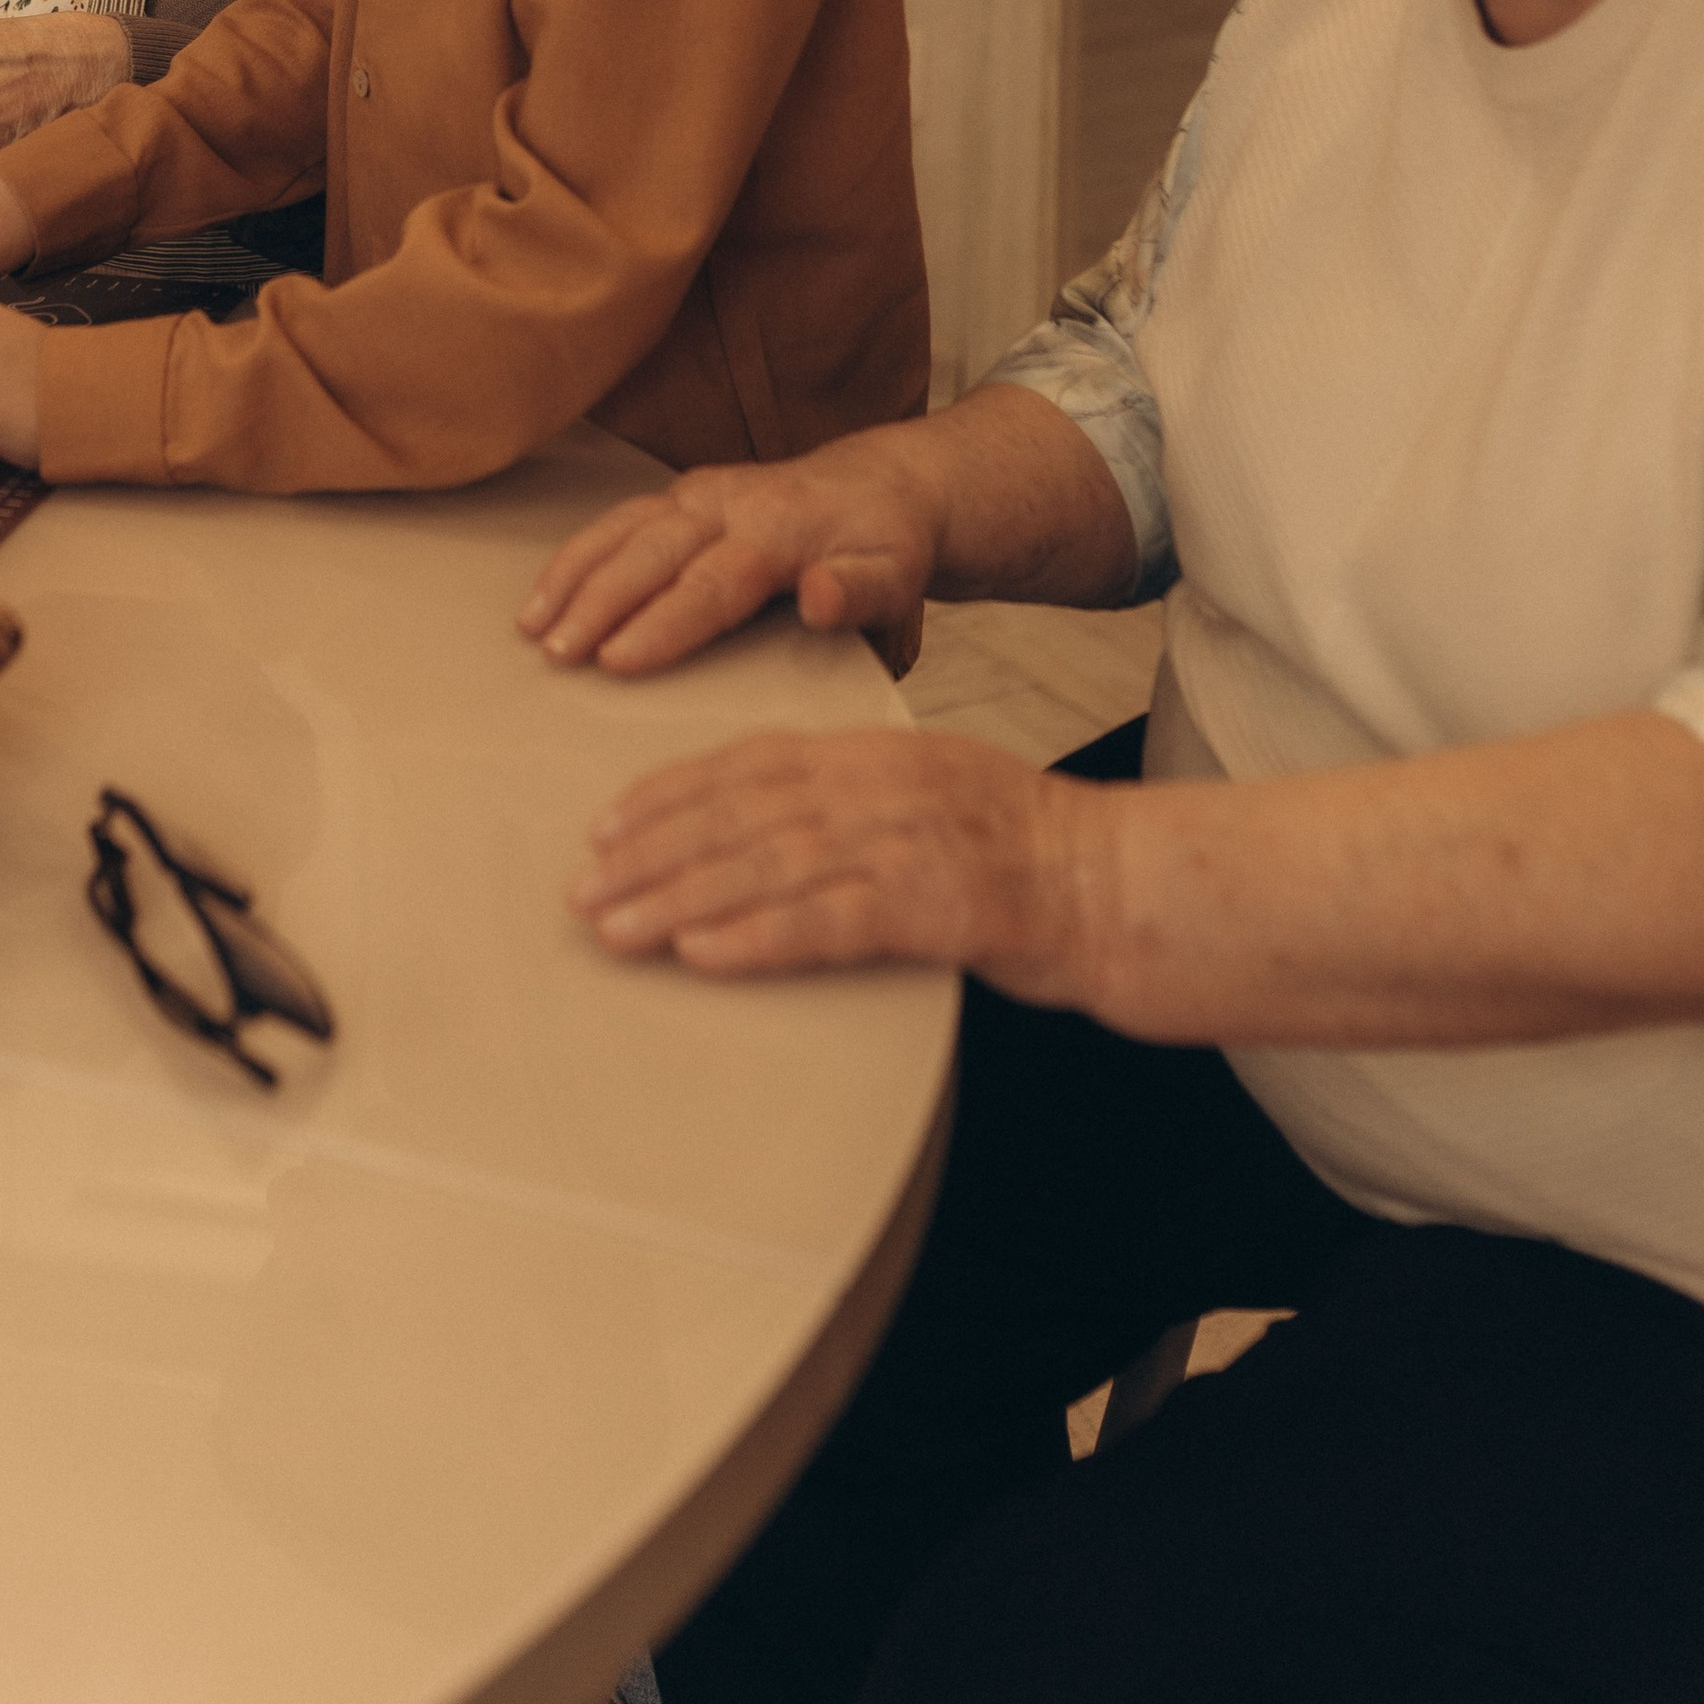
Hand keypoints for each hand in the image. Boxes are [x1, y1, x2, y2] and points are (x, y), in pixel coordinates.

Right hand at [519, 438, 937, 676]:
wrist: (883, 484)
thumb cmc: (886, 544)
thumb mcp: (896, 573)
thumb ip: (859, 590)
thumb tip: (820, 598)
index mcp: (780, 530)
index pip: (712, 583)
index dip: (662, 624)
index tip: (615, 662)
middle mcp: (730, 503)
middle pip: (652, 553)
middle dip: (598, 602)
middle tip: (555, 653)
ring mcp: (700, 494)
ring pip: (623, 530)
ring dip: (573, 576)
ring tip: (531, 627)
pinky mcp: (682, 495)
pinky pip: (618, 521)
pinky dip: (575, 555)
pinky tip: (543, 595)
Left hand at [570, 728, 1094, 989]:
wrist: (1122, 885)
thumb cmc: (1025, 851)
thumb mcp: (931, 794)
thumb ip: (854, 799)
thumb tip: (770, 826)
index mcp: (876, 749)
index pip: (750, 762)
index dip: (670, 792)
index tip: (605, 825)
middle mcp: (882, 783)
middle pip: (741, 811)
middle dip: (653, 850)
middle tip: (582, 886)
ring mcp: (910, 840)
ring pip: (770, 863)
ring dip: (680, 896)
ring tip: (614, 927)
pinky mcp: (937, 904)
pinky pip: (829, 920)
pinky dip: (758, 935)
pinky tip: (700, 954)